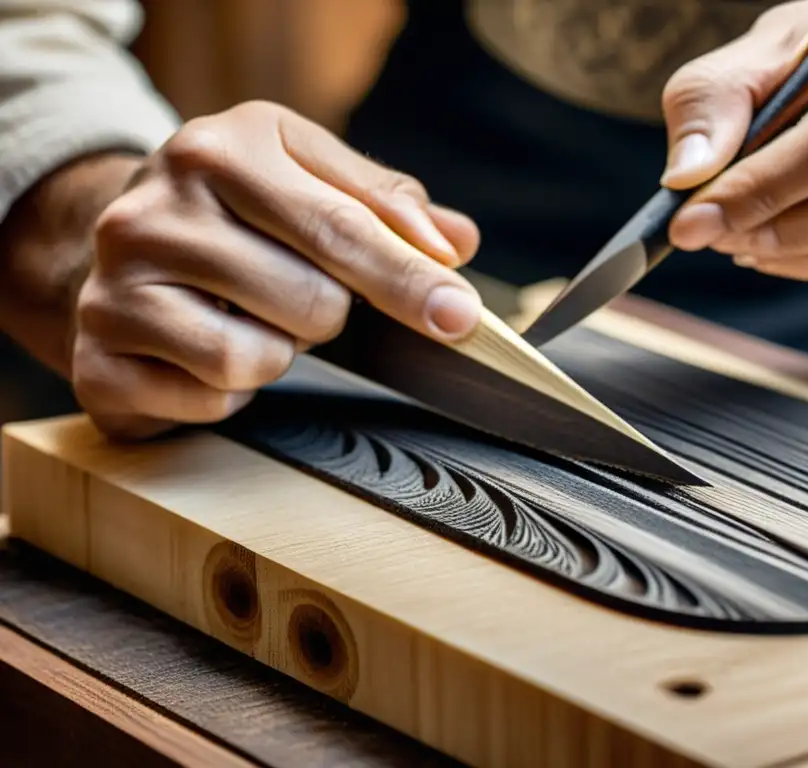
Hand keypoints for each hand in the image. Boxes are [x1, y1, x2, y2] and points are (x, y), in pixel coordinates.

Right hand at [72, 101, 480, 438]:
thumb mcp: (310, 178)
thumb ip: (385, 205)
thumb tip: (455, 245)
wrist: (129, 249)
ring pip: (259, 358)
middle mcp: (153, 210)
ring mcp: (114, 286)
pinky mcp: (98, 359)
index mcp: (220, 149)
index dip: (408, 279)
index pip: (340, 225)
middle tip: (300, 295)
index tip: (459, 316)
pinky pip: (212, 399)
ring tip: (251, 319)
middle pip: (312, 301)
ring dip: (280, 353)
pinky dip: (232, 392)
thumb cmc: (239, 215)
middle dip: (329, 314)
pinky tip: (209, 353)